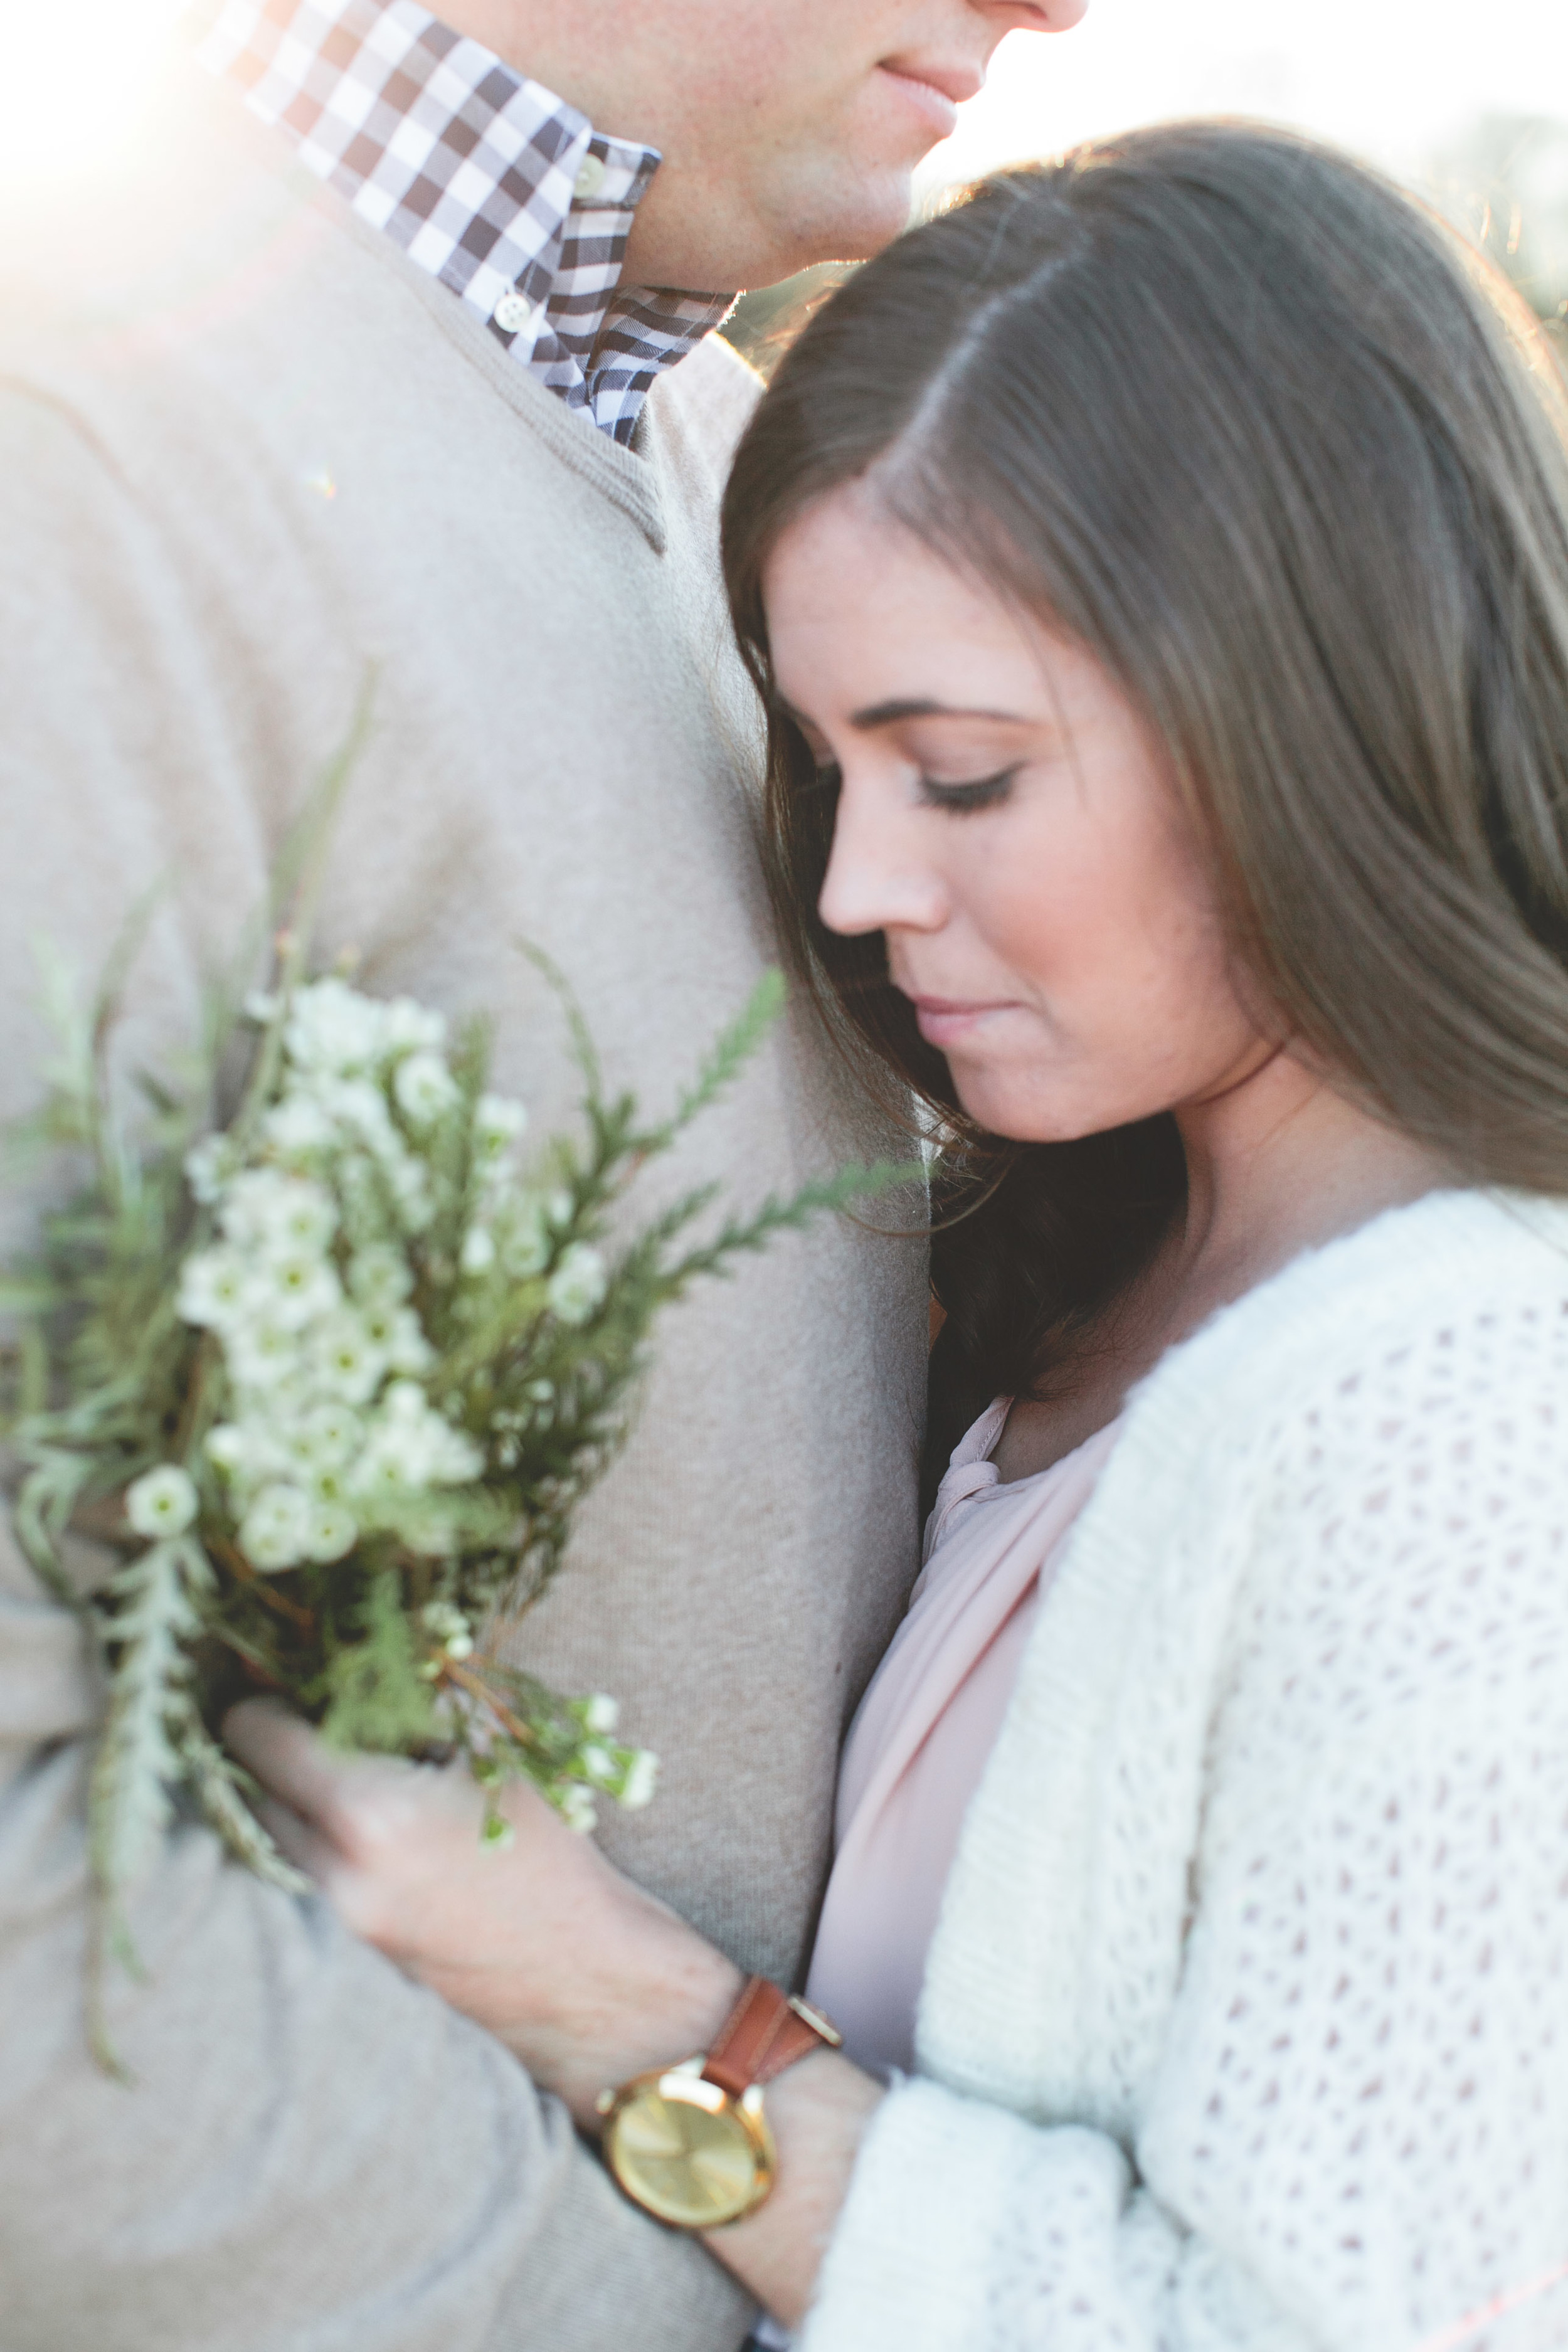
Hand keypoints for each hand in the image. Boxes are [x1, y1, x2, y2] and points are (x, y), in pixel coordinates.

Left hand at [227, 1699, 883, 2329]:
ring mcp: (331, 1936)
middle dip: (269, 1761)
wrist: (592, 1990)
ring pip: (265, 1852)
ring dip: (284, 1815)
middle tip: (299, 1733)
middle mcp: (332, 1879)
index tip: (270, 1692)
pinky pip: (297, 1898)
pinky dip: (310, 1865)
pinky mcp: (342, 1973)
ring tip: (325, 1789)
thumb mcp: (496, 1764)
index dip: (258, 1705)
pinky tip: (355, 1849)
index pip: (256, 1740)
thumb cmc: (555, 1863)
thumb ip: (419, 1711)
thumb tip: (358, 1664)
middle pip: (246, 1796)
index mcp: (369, 1813)